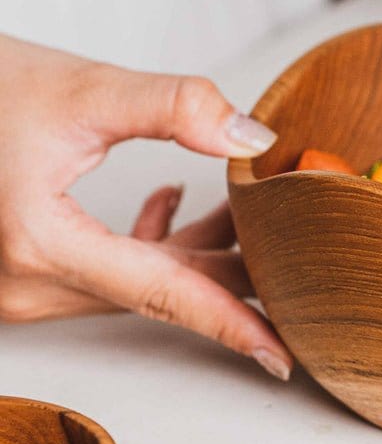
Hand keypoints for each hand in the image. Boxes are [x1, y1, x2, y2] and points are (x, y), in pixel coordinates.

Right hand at [0, 33, 292, 379]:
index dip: (231, 323)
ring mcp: (19, 284)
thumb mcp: (81, 89)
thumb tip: (253, 139)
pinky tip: (168, 200)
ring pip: (134, 281)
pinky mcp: (21, 269)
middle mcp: (25, 283)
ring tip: (240, 205)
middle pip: (157, 290)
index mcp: (39, 244)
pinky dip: (146, 244)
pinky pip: (104, 271)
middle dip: (226, 267)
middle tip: (291, 249)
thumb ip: (174, 108)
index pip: (163, 295)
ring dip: (189, 249)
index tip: (282, 354)